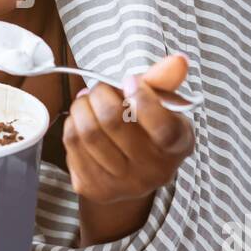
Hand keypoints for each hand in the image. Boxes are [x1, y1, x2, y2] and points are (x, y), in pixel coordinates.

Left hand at [63, 53, 195, 204]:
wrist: (131, 172)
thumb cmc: (147, 128)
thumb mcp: (161, 104)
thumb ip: (164, 81)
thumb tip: (179, 61)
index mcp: (178, 146)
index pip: (162, 128)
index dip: (143, 99)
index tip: (129, 81)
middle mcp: (154, 172)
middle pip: (113, 122)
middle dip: (101, 93)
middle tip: (101, 87)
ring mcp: (124, 185)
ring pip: (87, 132)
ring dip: (82, 106)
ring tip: (88, 100)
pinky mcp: (95, 189)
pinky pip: (71, 144)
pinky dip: (72, 123)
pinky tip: (82, 120)